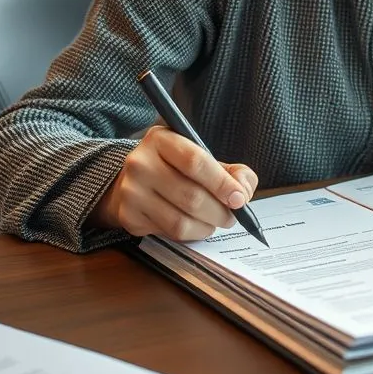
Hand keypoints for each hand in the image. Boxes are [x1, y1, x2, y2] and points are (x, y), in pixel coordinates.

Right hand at [89, 125, 257, 241]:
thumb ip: (231, 171)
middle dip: (220, 212)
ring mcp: (131, 192)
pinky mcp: (129, 217)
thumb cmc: (175, 168)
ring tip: (215, 222)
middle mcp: (140, 163)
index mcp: (161, 139)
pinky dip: (191, 234)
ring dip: (207, 226)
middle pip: (191, 196)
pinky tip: (194, 225)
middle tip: (232, 216)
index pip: (195, 162)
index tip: (239, 198)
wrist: (133, 181)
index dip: (222, 183)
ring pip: (181, 221)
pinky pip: (169, 234)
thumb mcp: (201, 156)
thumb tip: (243, 191)